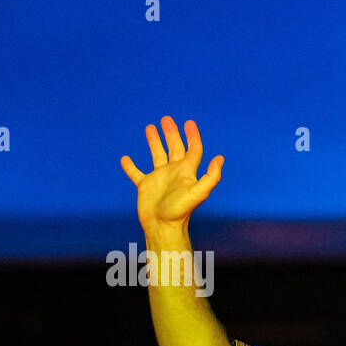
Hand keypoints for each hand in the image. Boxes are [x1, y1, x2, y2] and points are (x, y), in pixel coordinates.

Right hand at [120, 116, 222, 233]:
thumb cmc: (180, 212)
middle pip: (175, 148)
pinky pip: (136, 173)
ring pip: (157, 155)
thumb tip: (220, 158)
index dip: (192, 136)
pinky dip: (130, 166)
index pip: (193, 150)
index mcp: (187, 172)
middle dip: (172, 133)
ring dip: (154, 141)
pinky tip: (125, 159)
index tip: (189, 122)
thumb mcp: (198, 192)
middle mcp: (174, 173)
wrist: (162, 227)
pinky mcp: (145, 186)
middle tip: (166, 119)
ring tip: (150, 127)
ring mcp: (159, 178)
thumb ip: (210, 176)